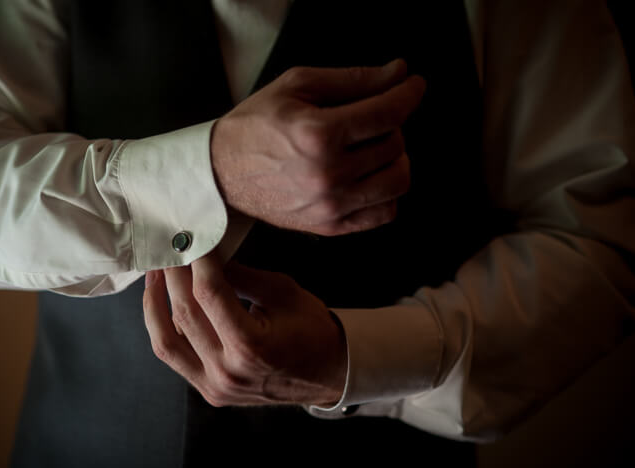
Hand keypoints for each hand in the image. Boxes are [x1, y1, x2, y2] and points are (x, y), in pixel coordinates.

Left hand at [143, 255, 346, 406]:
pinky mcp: (208, 391)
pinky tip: (163, 304)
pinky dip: (163, 328)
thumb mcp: (283, 291)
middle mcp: (228, 371)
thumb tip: (204, 253)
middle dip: (173, 274)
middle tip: (170, 248)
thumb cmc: (311, 330)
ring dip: (154, 304)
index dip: (196, 261)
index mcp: (252, 346)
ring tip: (155, 274)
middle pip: (184, 313)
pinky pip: (175, 357)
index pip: (210, 294)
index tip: (191, 238)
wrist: (327, 374)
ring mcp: (215, 386)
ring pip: (165, 341)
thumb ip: (241, 275)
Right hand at [211, 58, 425, 235]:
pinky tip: (367, 177)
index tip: (413, 85)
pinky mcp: (330, 227)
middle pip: (394, 144)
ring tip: (372, 148)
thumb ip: (352, 79)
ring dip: (394, 159)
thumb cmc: (257, 124)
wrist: (222, 173)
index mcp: (318, 133)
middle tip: (369, 117)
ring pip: (398, 180)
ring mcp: (330, 206)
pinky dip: (385, 193)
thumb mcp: (297, 85)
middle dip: (390, 124)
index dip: (408, 93)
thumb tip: (399, 72)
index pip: (388, 113)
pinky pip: (384, 213)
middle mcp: (328, 173)